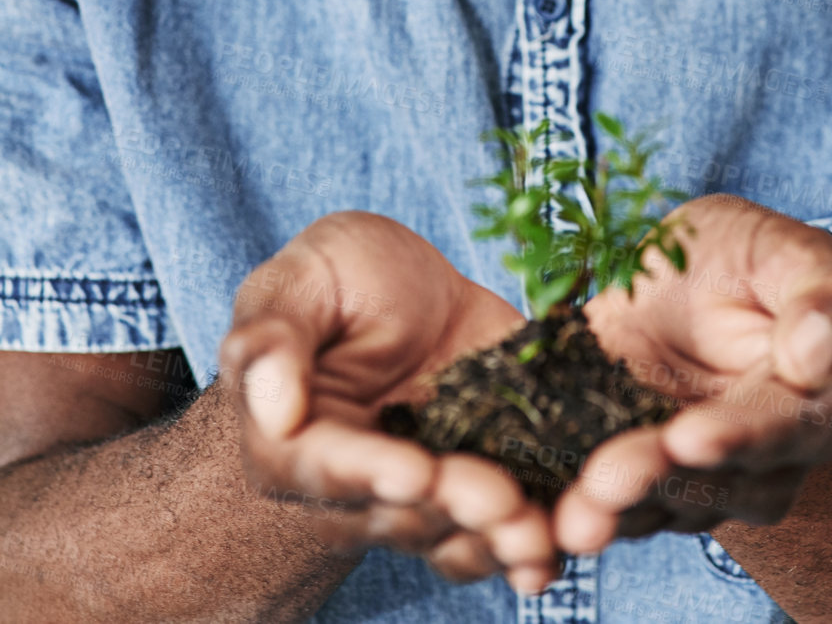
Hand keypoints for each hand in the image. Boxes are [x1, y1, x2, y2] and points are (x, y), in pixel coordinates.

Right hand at [219, 211, 560, 593]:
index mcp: (297, 442)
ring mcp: (426, 492)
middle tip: (501, 501)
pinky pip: (503, 532)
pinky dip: (531, 550)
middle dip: (455, 510)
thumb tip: (273, 406)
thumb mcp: (301, 280)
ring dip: (499, 542)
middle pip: (402, 514)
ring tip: (539, 535)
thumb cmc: (334, 279)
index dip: (371, 475)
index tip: (415, 472)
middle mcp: (360, 487)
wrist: (410, 286)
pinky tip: (558, 552)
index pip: (329, 467)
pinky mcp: (484, 479)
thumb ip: (275, 337)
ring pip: (455, 538)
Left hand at [553, 194, 831, 554]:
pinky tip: (539, 516)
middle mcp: (762, 462)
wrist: (677, 288)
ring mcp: (698, 483)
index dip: (736, 436)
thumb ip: (820, 296)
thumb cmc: (744, 258)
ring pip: (657, 507)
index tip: (691, 438)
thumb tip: (817, 355)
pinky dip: (571, 512)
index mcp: (813, 403)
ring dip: (612, 512)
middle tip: (606, 482)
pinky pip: (609, 506)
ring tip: (572, 515)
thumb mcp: (782, 250)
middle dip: (656, 480)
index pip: (780, 427)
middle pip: (711, 481)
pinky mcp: (636, 483)